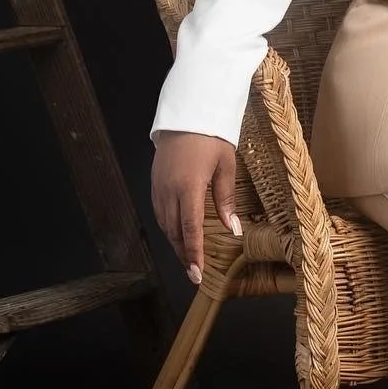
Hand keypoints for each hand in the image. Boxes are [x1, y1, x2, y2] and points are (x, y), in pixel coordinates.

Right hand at [151, 130, 241, 284]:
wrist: (187, 115)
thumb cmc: (211, 138)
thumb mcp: (226, 166)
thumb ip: (226, 199)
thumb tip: (232, 228)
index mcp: (188, 188)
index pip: (190, 230)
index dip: (193, 254)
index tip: (197, 274)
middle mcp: (169, 191)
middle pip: (174, 231)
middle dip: (184, 254)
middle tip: (194, 272)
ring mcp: (159, 187)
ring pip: (164, 224)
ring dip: (175, 242)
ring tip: (188, 257)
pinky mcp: (154, 183)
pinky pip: (160, 212)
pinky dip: (169, 227)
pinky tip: (177, 233)